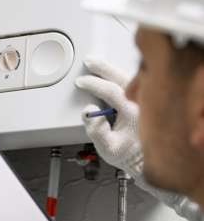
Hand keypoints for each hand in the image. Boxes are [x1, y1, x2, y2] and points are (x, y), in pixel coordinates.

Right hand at [75, 55, 142, 178]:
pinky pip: (127, 83)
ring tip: (95, 63)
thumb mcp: (108, 148)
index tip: (81, 82)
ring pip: (125, 78)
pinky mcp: (137, 102)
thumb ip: (96, 132)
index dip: (93, 85)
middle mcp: (138, 104)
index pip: (111, 91)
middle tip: (88, 61)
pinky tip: (107, 74)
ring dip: (108, 69)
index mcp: (132, 113)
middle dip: (102, 68)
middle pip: (120, 78)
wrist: (140, 158)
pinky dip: (115, 76)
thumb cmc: (125, 153)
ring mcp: (139, 101)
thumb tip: (89, 110)